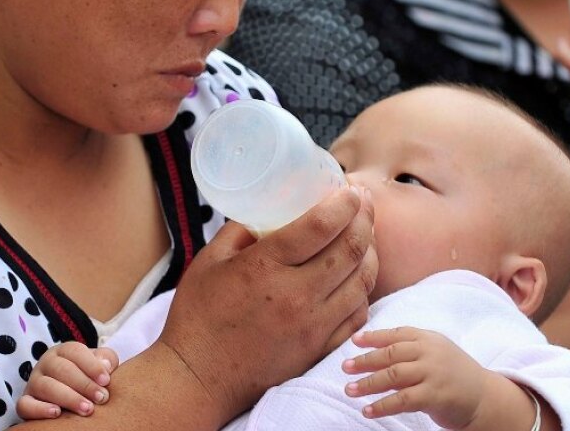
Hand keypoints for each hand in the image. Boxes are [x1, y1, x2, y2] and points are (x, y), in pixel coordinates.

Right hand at [16, 342, 117, 418]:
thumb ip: (105, 359)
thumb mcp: (100, 362)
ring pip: (46, 386)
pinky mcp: (24, 401)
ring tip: (87, 409)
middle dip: (84, 384)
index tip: (106, 381)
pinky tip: (57, 413)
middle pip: (62, 369)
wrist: (72, 392)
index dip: (92, 366)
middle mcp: (46, 363)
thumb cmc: (89, 375)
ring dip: (69, 398)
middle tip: (101, 398)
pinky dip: (39, 409)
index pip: (75, 352)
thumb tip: (106, 365)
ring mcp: (33, 382)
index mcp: (64, 350)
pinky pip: (25, 405)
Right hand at [156, 185, 377, 419]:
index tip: (351, 189)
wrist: (198, 380)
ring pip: (362, 280)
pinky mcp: (319, 348)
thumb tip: (269, 207)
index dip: (344, 203)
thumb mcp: (209, 261)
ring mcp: (312, 325)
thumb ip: (240, 230)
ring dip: (371, 251)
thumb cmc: (198, 318)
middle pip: (350, 249)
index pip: (320, 226)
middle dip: (365, 218)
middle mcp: (295, 296)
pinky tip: (358, 273)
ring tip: (366, 232)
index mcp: (265, 268)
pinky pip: (358, 313)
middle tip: (364, 201)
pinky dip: (364, 289)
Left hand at [343, 327, 500, 428]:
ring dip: (368, 384)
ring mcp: (433, 373)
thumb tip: (374, 352)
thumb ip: (412, 350)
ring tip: (350, 390)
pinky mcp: (435, 395)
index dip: (374, 337)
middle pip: (391, 353)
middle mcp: (431, 352)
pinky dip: (382, 405)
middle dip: (365, 360)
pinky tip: (368, 410)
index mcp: (429, 338)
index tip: (354, 341)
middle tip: (345, 367)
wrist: (484, 396)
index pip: (396, 334)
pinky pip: (402, 400)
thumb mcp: (436, 353)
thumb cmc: (454, 374)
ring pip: (393, 376)